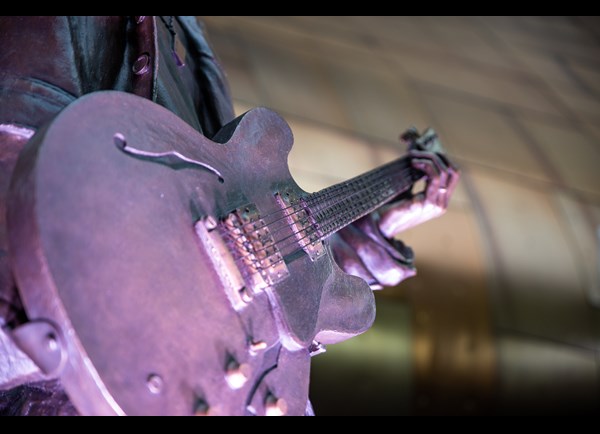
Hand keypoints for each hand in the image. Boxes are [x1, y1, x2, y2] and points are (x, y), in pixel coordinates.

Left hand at [331, 128, 458, 287]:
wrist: (376, 226)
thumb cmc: (386, 205)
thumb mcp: (403, 183)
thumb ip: (411, 168)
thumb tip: (411, 141)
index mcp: (439, 199)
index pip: (452, 173)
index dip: (440, 157)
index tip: (422, 149)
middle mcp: (442, 203)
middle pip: (454, 171)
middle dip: (438, 156)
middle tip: (418, 151)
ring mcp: (437, 205)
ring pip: (447, 172)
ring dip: (429, 158)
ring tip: (412, 156)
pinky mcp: (427, 205)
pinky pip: (436, 178)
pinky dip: (426, 166)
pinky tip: (412, 163)